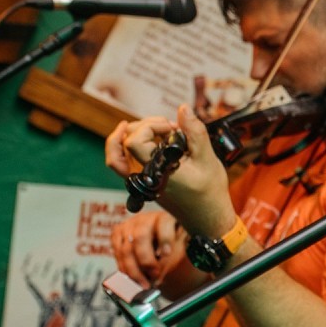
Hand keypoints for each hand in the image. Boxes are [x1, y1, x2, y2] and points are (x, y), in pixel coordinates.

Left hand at [106, 105, 233, 234]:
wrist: (206, 218)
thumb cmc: (209, 191)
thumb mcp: (207, 158)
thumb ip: (194, 132)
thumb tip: (183, 108)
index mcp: (156, 171)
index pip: (134, 140)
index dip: (152, 126)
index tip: (174, 128)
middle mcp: (142, 176)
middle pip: (125, 141)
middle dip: (146, 126)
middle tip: (171, 127)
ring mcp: (139, 181)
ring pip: (116, 154)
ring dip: (128, 135)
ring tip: (149, 127)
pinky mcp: (142, 182)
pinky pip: (120, 164)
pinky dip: (123, 149)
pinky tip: (137, 138)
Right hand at [109, 211, 184, 287]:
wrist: (160, 244)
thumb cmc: (173, 245)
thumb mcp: (180, 249)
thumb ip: (174, 256)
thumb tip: (161, 271)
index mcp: (165, 218)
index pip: (164, 224)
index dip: (165, 238)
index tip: (167, 253)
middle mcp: (145, 218)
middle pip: (140, 237)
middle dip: (146, 260)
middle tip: (154, 275)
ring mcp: (129, 225)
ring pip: (126, 249)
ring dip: (134, 270)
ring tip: (144, 284)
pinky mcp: (118, 233)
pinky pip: (117, 253)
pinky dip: (124, 268)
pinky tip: (133, 277)